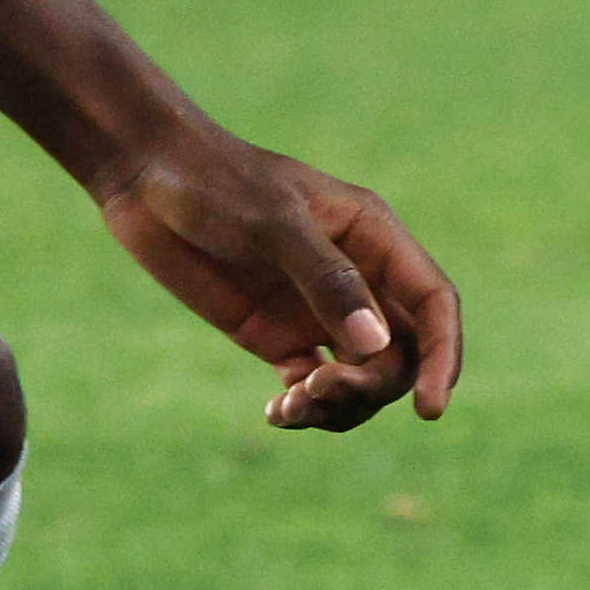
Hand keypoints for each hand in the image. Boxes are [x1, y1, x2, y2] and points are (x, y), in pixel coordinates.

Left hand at [89, 119, 469, 430]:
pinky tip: (275, 412)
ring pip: (359, 377)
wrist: (147, 177)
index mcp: (375, 239)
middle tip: (318, 389)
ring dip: (337, 405)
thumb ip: (327, 281)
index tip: (428, 408)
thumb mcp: (273, 224)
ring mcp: (317, 310)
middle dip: (372, 386)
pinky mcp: (277, 334)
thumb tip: (376, 346)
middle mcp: (357, 279)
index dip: (443, 357)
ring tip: (290, 407)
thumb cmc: (216, 182)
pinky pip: (311, 385)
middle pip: (400, 353)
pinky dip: (303, 408)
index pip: (432, 304)